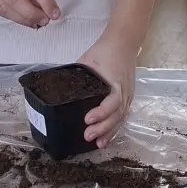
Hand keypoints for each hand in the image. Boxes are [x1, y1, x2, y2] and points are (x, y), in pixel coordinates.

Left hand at [78, 29, 137, 147]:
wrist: (123, 43)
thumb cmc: (104, 51)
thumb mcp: (86, 62)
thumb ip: (77, 77)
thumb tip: (58, 91)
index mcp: (115, 82)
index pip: (113, 102)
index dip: (101, 112)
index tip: (87, 119)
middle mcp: (124, 92)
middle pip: (117, 115)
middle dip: (103, 128)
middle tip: (88, 136)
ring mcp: (128, 95)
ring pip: (121, 118)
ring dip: (109, 132)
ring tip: (98, 144)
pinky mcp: (128, 97)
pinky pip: (122, 116)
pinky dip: (114, 127)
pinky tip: (106, 137)